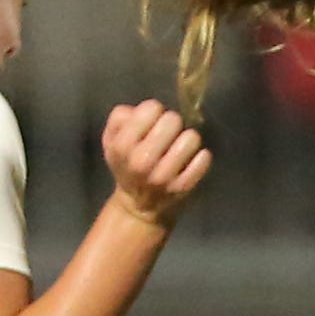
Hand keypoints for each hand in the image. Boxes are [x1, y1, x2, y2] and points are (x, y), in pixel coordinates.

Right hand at [102, 100, 211, 229]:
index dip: (154, 112)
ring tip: (180, 147)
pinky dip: (200, 157)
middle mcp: (142, 161)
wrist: (138, 207)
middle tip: (167, 135)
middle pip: (173, 119)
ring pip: (191, 138)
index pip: (151, 108)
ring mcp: (163, 176)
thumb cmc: (127, 166)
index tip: (151, 124)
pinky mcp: (182, 187)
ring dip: (188, 139)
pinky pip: (203, 160)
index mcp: (122, 145)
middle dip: (172, 123)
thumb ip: (119, 118)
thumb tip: (139, 110)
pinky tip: (191, 161)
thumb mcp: (111, 141)